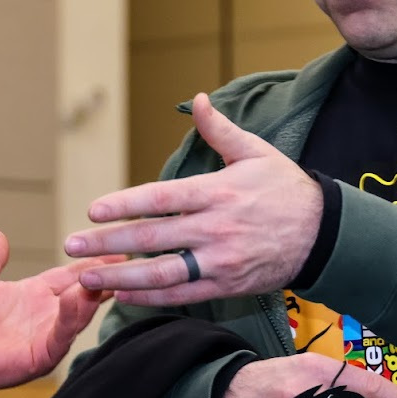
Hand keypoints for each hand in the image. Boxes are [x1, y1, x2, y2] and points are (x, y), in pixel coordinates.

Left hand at [0, 230, 119, 397]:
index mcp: (33, 294)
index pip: (68, 275)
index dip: (89, 263)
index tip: (113, 251)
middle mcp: (45, 313)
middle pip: (82, 292)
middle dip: (103, 278)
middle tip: (127, 262)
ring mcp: (46, 334)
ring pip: (78, 313)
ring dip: (92, 295)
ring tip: (106, 276)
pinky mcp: (42, 354)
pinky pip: (62, 334)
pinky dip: (73, 317)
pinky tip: (79, 299)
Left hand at [64, 92, 322, 305]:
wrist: (325, 234)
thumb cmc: (286, 189)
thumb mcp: (256, 152)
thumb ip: (220, 129)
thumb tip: (197, 99)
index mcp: (217, 192)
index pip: (160, 199)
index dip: (124, 205)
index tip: (94, 210)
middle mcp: (215, 229)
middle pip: (151, 238)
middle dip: (107, 243)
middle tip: (72, 245)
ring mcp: (220, 261)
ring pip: (161, 273)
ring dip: (120, 277)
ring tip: (87, 277)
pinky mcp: (227, 285)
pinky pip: (182, 295)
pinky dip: (150, 298)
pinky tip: (122, 294)